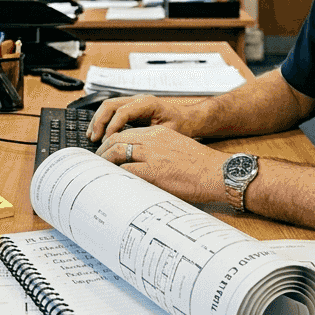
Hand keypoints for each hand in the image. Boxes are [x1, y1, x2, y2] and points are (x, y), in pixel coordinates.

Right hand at [87, 95, 195, 141]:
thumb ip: (149, 138)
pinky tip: (99, 133)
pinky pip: (112, 111)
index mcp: (147, 103)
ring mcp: (133, 103)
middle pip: (110, 105)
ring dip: (98, 121)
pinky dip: (103, 121)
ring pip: (108, 106)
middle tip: (94, 138)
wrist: (188, 119)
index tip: (106, 141)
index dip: (112, 126)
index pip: (122, 111)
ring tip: (92, 136)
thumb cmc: (181, 126)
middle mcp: (138, 100)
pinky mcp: (130, 109)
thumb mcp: (167, 132)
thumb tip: (131, 148)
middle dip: (99, 121)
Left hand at [96, 126, 229, 204]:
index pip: (126, 133)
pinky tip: (111, 182)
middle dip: (103, 151)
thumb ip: (157, 150)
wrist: (217, 172)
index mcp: (158, 132)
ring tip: (99, 172)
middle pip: (117, 140)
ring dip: (105, 162)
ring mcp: (152, 155)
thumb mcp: (176, 147)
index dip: (112, 142)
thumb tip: (141, 162)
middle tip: (97, 162)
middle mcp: (152, 140)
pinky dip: (115, 175)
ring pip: (117, 152)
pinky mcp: (153, 172)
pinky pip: (126, 171)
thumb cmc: (201, 165)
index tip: (106, 151)